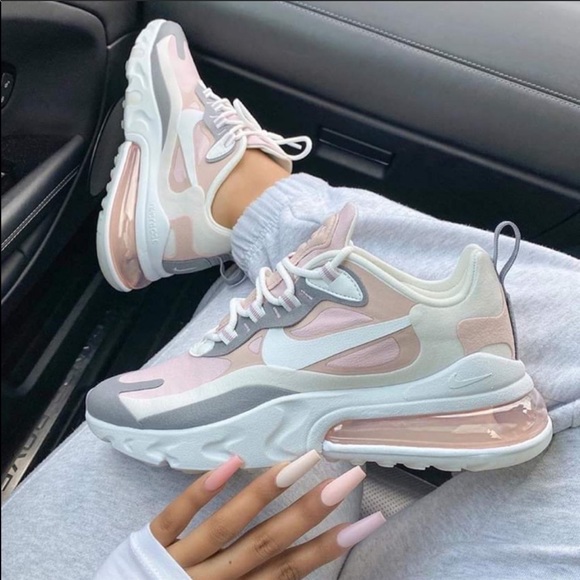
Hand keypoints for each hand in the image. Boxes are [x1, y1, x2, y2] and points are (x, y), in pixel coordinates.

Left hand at [151, 451, 384, 578]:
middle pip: (269, 543)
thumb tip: (297, 560)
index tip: (368, 519)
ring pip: (230, 526)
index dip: (331, 546)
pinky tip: (232, 461)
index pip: (292, 570)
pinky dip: (202, 491)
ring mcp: (180, 562)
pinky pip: (174, 517)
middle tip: (348, 478)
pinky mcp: (147, 546)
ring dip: (267, 492)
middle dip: (311, 511)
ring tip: (301, 461)